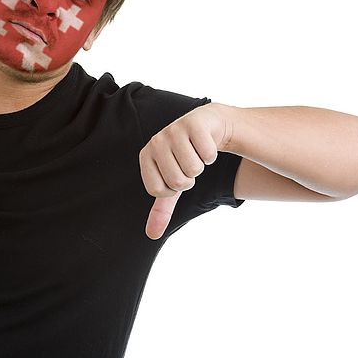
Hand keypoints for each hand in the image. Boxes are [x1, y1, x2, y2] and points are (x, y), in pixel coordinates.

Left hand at [139, 103, 232, 238]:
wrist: (206, 127)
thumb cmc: (184, 158)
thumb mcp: (171, 185)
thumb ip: (161, 209)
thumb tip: (152, 235)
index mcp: (145, 156)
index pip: (158, 190)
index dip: (173, 188)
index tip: (176, 174)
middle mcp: (156, 141)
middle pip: (178, 181)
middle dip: (190, 178)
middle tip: (189, 163)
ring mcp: (173, 130)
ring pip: (194, 169)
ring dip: (201, 165)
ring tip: (196, 153)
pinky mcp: (193, 123)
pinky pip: (208, 154)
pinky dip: (211, 154)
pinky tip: (206, 144)